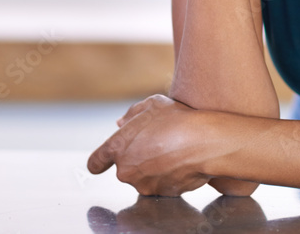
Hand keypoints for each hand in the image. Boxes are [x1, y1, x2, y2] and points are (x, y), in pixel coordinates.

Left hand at [87, 95, 211, 196]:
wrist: (204, 143)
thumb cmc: (177, 119)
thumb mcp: (152, 104)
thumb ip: (131, 114)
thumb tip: (121, 123)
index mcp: (117, 147)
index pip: (95, 162)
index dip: (99, 162)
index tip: (100, 164)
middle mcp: (125, 170)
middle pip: (124, 168)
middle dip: (136, 158)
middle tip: (156, 142)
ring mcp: (143, 184)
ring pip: (142, 177)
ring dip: (151, 167)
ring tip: (171, 149)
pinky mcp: (160, 194)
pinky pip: (159, 184)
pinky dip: (166, 176)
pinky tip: (179, 160)